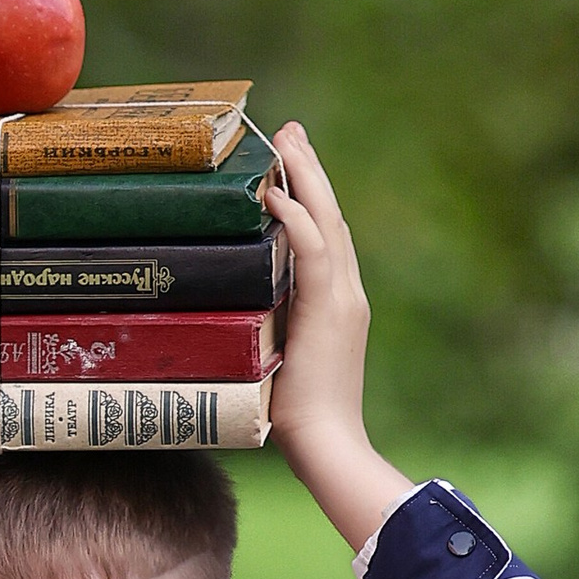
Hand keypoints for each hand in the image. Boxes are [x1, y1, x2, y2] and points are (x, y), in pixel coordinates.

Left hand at [261, 122, 415, 555]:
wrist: (328, 447)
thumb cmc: (298, 420)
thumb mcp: (278, 363)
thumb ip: (267, 334)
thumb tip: (232, 321)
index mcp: (337, 304)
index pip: (325, 237)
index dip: (310, 197)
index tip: (288, 164)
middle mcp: (346, 293)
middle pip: (330, 216)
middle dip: (309, 170)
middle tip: (289, 130)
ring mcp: (342, 299)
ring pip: (326, 222)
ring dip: (305, 177)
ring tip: (285, 140)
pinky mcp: (329, 311)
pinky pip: (312, 252)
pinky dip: (297, 218)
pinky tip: (277, 191)